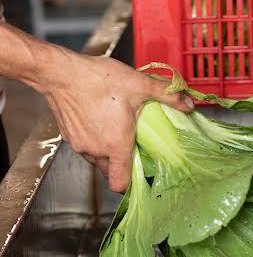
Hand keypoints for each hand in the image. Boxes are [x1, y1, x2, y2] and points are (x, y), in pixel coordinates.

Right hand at [43, 52, 193, 191]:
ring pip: (98, 160)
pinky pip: (86, 148)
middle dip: (123, 163)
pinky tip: (101, 121)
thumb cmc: (97, 79)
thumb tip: (188, 104)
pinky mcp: (69, 137)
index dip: (132, 183)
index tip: (142, 171)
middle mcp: (96, 150)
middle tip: (134, 145)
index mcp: (115, 144)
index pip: (121, 184)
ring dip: (108, 152)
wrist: (60, 73)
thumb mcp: (139, 84)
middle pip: (111, 172)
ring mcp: (80, 145)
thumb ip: (167, 95)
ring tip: (118, 129)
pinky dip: (95, 141)